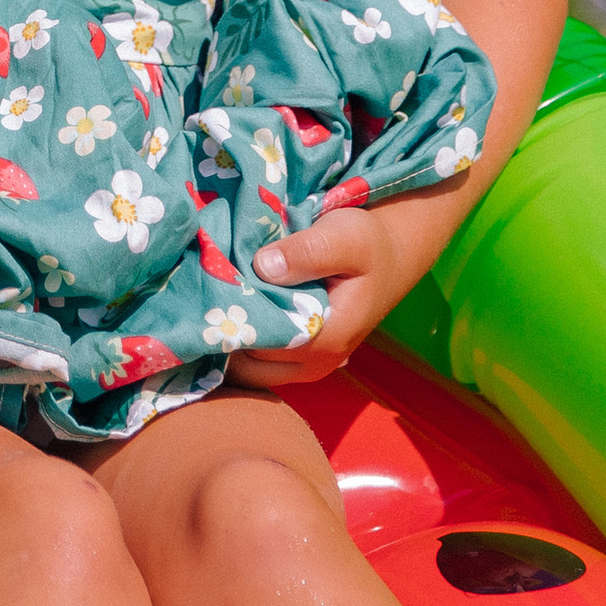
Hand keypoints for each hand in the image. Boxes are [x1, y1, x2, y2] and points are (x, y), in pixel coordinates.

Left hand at [227, 191, 443, 385]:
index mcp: (326, 340)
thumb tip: (262, 266)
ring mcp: (305, 368)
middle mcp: (315, 364)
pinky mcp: (297, 361)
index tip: (219, 283)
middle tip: (216, 289)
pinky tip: (239, 307)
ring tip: (226, 296)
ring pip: (246, 368)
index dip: (234, 315)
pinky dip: (243, 339)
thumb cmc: (367, 245)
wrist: (389, 257)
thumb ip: (307, 252)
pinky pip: (255, 363)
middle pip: (247, 363)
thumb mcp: (344, 237)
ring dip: (233, 336)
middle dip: (228, 329)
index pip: (259, 344)